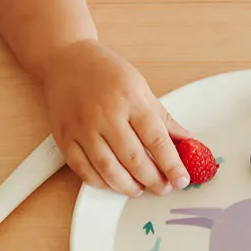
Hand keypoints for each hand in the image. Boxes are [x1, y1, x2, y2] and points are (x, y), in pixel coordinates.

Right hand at [40, 40, 190, 195]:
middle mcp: (105, 114)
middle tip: (163, 188)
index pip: (156, 139)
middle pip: (133, 158)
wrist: (64, 60)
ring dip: (128, 186)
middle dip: (153, 180)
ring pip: (108, 169)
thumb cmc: (104, 72)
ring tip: (140, 189)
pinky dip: (100, 182)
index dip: (172, 164)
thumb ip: (162, 117)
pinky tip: (113, 183)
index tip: (182, 179)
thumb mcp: (140, 87)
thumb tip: (186, 140)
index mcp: (130, 100)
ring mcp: (82, 127)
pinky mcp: (65, 137)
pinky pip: (83, 169)